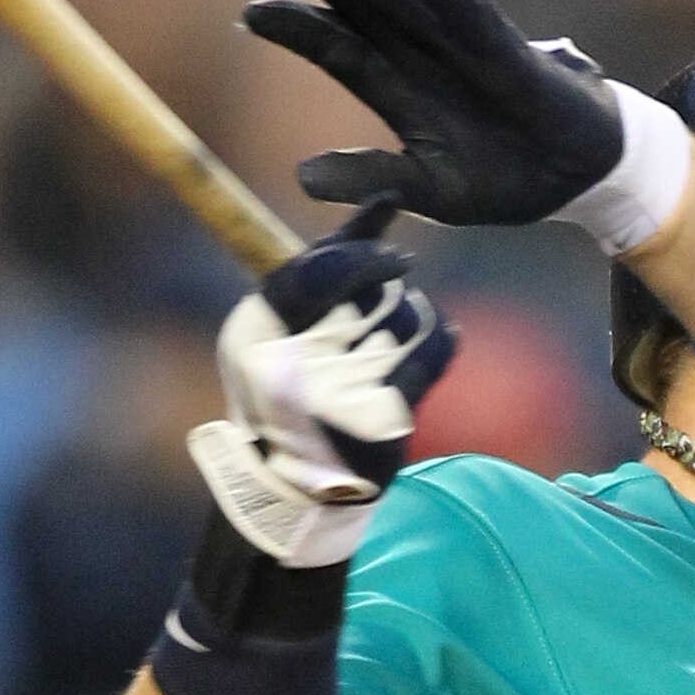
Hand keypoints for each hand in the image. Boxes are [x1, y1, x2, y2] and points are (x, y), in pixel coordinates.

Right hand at [193, 227, 456, 569]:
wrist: (297, 494)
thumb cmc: (291, 392)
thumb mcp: (281, 329)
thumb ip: (324, 262)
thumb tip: (382, 200)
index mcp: (252, 339)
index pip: (314, 272)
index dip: (359, 252)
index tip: (392, 253)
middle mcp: (289, 369)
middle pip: (364, 294)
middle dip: (387, 282)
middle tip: (400, 278)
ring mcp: (336, 400)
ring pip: (401, 320)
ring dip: (415, 310)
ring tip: (412, 319)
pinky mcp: (380, 424)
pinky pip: (429, 353)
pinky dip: (442, 337)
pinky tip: (441, 335)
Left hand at [243, 0, 627, 230]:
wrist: (579, 175)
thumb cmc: (500, 174)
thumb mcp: (428, 188)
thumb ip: (371, 176)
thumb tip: (301, 178)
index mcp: (394, 81)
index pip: (333, 41)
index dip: (293, 24)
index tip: (248, 13)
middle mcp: (421, 49)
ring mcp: (463, 43)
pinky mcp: (509, 51)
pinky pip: (473, 13)